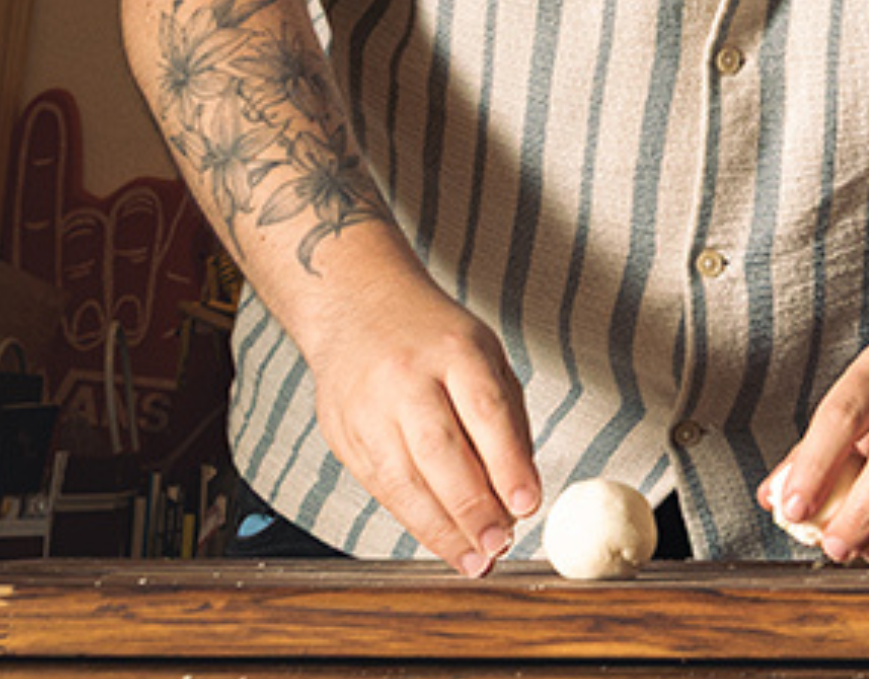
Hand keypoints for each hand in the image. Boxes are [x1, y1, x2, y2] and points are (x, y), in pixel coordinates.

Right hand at [295, 266, 538, 574]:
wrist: (356, 308)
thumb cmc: (436, 338)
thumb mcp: (486, 355)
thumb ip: (508, 420)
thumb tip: (523, 492)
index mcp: (455, 348)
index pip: (485, 410)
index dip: (507, 462)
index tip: (526, 506)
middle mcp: (407, 377)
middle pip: (439, 450)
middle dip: (472, 507)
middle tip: (499, 545)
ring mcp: (367, 407)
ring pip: (403, 479)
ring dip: (441, 529)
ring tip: (474, 560)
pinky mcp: (342, 434)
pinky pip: (380, 487)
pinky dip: (412, 520)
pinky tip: (440, 541)